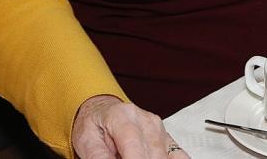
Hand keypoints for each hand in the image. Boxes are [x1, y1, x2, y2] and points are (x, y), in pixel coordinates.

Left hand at [72, 95, 190, 158]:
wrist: (103, 111)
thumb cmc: (94, 125)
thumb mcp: (86, 141)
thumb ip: (98, 156)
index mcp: (122, 116)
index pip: (133, 145)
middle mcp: (145, 120)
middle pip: (153, 154)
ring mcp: (159, 128)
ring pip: (166, 157)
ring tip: (128, 157)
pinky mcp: (167, 138)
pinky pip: (180, 156)